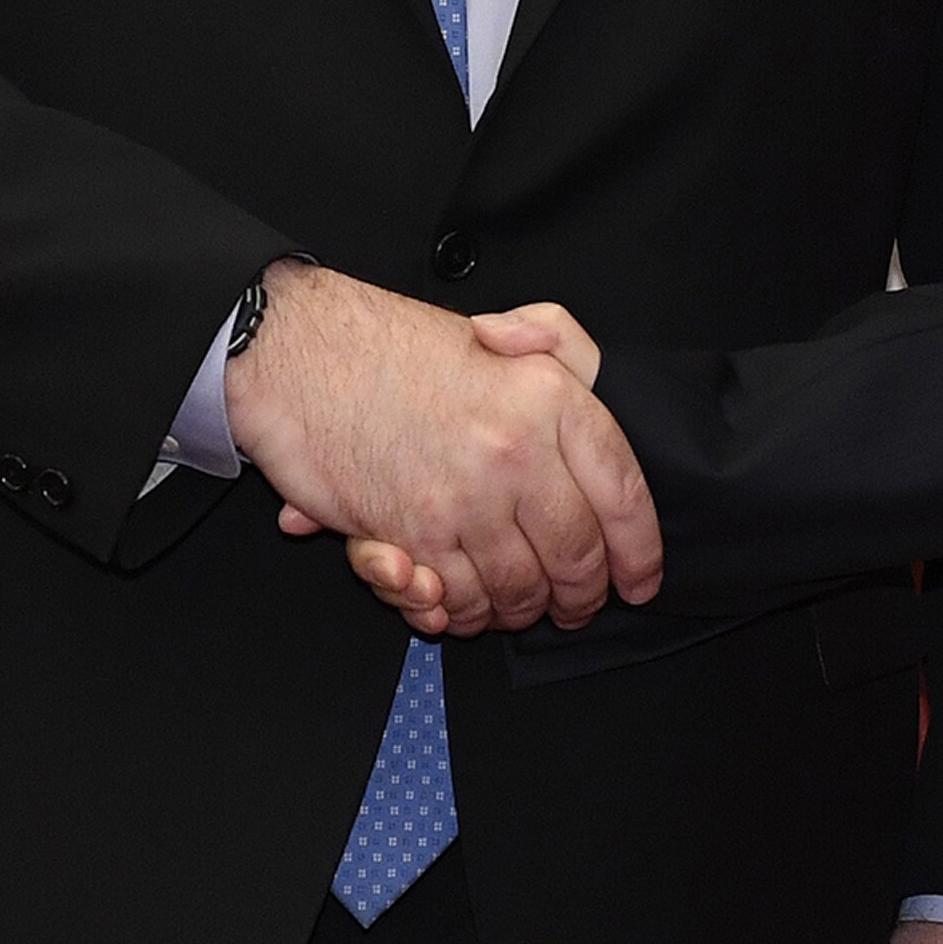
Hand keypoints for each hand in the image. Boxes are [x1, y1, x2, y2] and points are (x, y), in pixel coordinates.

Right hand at [225, 267, 658, 635]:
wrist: (300, 351)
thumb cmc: (396, 346)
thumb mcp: (499, 330)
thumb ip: (561, 344)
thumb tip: (592, 378)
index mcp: (550, 399)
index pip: (623, 491)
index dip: (641, 548)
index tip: (641, 578)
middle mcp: (516, 452)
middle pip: (578, 554)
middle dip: (583, 595)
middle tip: (578, 606)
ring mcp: (465, 500)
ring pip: (520, 588)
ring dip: (522, 610)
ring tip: (519, 607)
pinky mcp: (411, 536)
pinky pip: (457, 600)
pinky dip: (463, 614)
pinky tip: (460, 605)